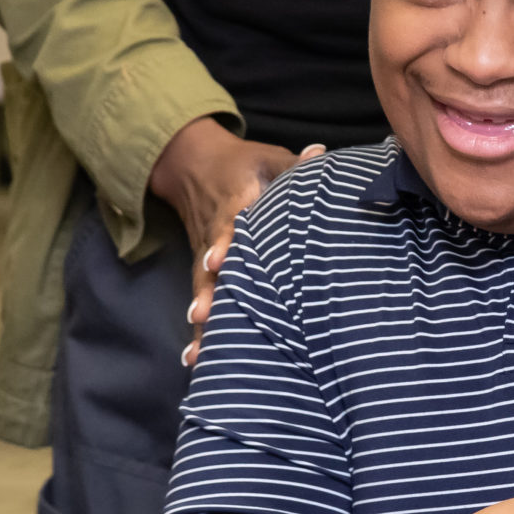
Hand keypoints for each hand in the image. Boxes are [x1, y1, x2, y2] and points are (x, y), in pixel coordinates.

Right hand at [145, 115, 323, 365]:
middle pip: (209, 265)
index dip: (224, 241)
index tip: (217, 260)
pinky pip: (202, 300)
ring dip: (202, 320)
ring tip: (198, 353)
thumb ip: (294, 164)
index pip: (228, 222)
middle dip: (207, 291)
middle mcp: (215, 232)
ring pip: (202, 290)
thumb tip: (320, 153)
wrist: (193, 165)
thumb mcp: (268, 158)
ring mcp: (206, 255)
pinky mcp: (204, 272)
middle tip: (202, 315)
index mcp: (234, 201)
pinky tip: (195, 360)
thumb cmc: (245, 165)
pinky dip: (199, 331)